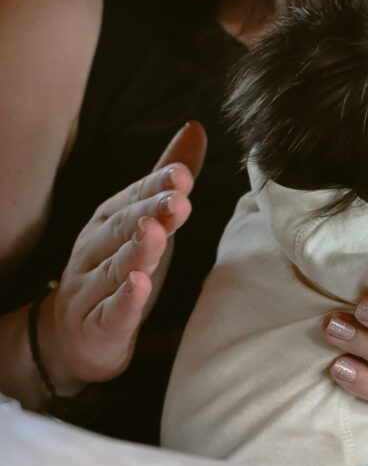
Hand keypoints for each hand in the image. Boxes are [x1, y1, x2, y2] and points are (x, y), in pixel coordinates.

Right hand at [37, 122, 206, 392]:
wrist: (73, 336)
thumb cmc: (117, 271)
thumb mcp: (146, 222)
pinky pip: (110, 312)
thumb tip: (196, 129)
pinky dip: (125, 299)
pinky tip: (140, 286)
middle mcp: (94, 250)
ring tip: (157, 233)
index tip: (183, 175)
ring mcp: (90, 289)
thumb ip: (166, 182)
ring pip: (115, 268)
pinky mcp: (95, 328)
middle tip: (178, 201)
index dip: (155, 186)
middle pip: (122, 229)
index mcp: (107, 222)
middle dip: (150, 212)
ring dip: (137, 250)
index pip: (132, 199)